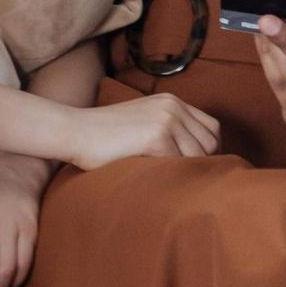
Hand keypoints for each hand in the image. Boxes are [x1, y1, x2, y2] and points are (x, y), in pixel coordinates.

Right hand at [57, 93, 219, 170]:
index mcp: (172, 102)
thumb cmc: (103, 135)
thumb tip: (193, 158)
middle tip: (188, 182)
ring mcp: (167, 120)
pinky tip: (161, 183)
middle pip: (210, 142)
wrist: (74, 131)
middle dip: (204, 163)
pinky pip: (180, 163)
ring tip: (174, 185)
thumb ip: (167, 130)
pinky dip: (174, 176)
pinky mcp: (157, 137)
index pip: (212, 128)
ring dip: (189, 173)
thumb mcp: (142, 121)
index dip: (210, 150)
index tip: (198, 168)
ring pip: (198, 155)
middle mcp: (174, 107)